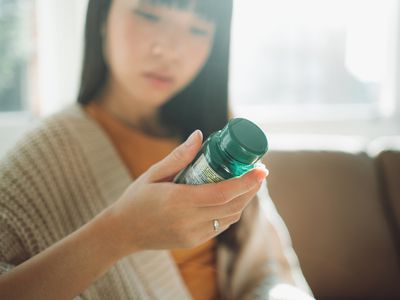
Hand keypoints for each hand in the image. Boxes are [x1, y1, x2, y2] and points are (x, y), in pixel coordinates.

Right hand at [107, 130, 267, 255]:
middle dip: (251, 189)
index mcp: (178, 201)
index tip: (261, 169)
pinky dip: (231, 211)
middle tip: (260, 172)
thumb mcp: (153, 173)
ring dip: (244, 200)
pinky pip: (220, 226)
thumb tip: (199, 135)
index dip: (246, 182)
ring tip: (249, 182)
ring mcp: (193, 234)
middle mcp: (189, 220)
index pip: (223, 193)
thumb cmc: (136, 199)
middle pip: (233, 206)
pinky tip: (231, 198)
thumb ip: (178, 156)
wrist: (122, 232)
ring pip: (230, 217)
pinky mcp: (193, 241)